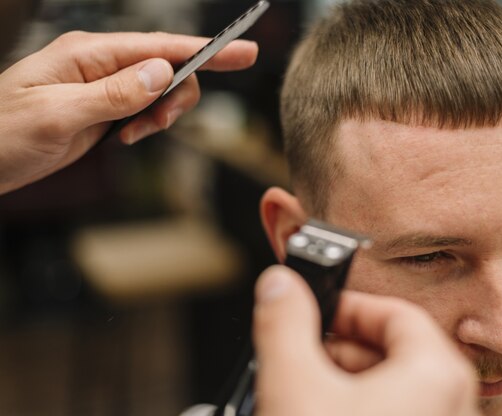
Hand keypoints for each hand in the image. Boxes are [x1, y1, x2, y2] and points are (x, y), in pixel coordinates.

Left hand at [0, 31, 257, 193]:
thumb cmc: (4, 132)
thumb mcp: (59, 115)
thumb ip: (115, 94)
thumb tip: (162, 73)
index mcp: (89, 53)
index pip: (161, 47)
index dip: (207, 50)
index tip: (245, 52)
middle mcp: (101, 64)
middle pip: (168, 68)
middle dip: (178, 97)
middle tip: (157, 125)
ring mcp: (104, 86)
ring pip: (160, 91)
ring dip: (161, 115)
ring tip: (132, 136)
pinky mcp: (105, 108)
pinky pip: (145, 109)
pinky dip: (148, 124)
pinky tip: (127, 137)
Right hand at [252, 266, 478, 415]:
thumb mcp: (294, 385)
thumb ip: (283, 323)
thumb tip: (278, 286)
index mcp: (437, 375)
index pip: (394, 312)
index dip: (345, 308)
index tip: (315, 315)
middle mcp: (456, 403)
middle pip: (395, 350)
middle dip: (341, 349)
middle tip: (304, 356)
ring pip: (396, 386)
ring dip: (347, 382)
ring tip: (309, 394)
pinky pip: (400, 412)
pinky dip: (362, 407)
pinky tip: (327, 413)